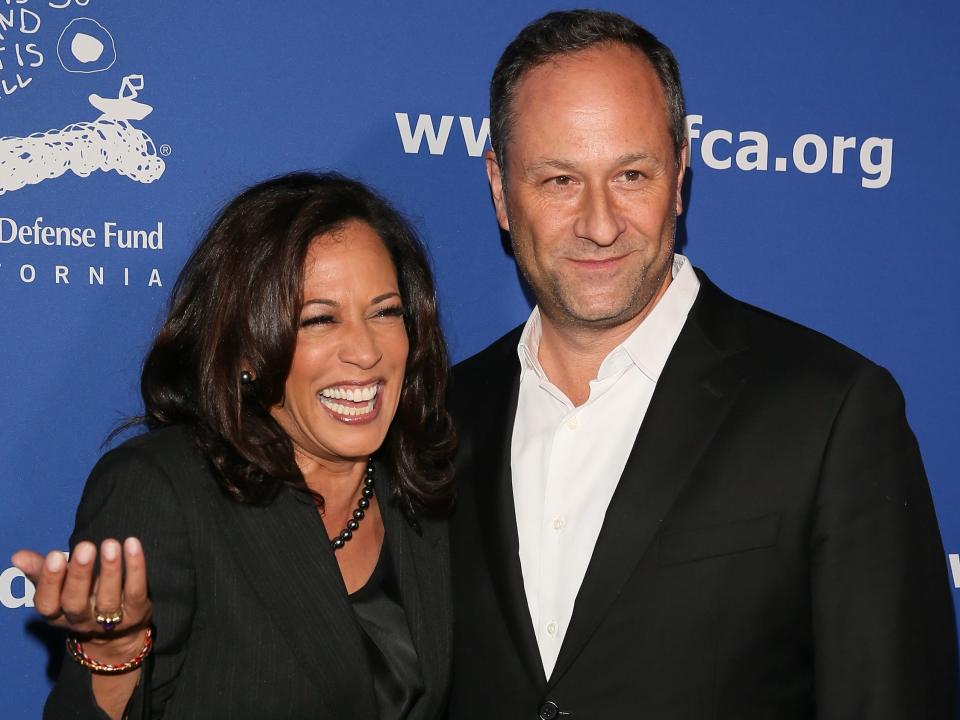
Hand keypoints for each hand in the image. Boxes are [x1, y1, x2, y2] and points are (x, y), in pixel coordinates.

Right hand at [12, 537, 151, 661]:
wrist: (118, 634)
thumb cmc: (83, 597)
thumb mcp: (59, 587)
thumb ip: (40, 571)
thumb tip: (18, 557)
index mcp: (58, 614)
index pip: (47, 603)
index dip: (50, 581)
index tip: (54, 555)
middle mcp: (82, 620)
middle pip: (76, 602)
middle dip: (80, 575)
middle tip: (85, 547)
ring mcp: (110, 621)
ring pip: (108, 598)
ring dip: (110, 570)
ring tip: (110, 544)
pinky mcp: (136, 613)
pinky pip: (135, 590)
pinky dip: (136, 567)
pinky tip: (132, 545)